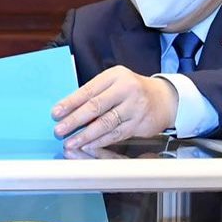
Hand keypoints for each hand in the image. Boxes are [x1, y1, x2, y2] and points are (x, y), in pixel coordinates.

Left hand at [52, 66, 178, 151]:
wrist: (165, 98)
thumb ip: (95, 93)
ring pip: (106, 123)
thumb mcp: (114, 82)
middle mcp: (126, 90)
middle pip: (95, 106)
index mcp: (115, 76)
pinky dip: (100, 141)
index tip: (56, 113)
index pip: (88, 90)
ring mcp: (135, 107)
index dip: (70, 102)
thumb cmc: (132, 90)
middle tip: (60, 130)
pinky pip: (116, 134)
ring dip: (85, 135)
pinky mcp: (139, 124)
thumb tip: (68, 110)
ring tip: (71, 142)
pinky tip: (88, 145)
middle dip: (74, 120)